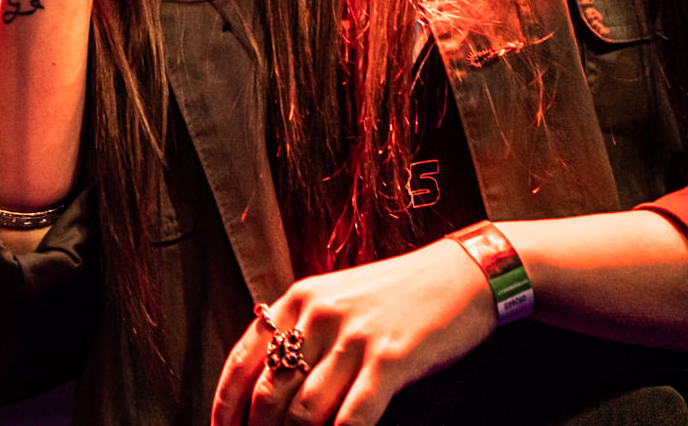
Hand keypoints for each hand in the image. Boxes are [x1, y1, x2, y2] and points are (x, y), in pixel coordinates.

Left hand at [211, 239, 494, 425]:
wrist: (461, 275)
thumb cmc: (396, 293)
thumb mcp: (335, 297)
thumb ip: (301, 329)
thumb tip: (268, 377)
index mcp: (297, 300)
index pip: (244, 358)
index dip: (226, 401)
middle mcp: (318, 316)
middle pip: (268, 389)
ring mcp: (353, 338)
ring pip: (305, 409)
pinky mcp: (390, 360)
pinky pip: (354, 415)